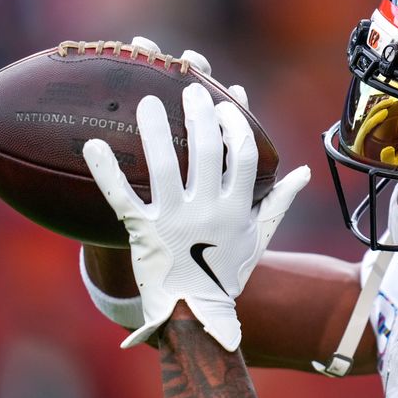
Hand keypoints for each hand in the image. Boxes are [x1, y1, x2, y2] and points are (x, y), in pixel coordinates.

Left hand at [83, 82, 308, 351]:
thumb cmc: (228, 270)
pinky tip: (93, 144)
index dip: (236, 124)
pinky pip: (121, 197)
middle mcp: (208, 210)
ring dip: (157, 130)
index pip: (244, 155)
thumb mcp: (259, 235)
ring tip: (148, 100)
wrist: (194, 311)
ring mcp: (174, 220)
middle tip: (190, 87)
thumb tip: (304, 172)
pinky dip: (106, 171)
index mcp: (237, 207)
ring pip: (165, 166)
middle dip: (200, 114)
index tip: (225, 102)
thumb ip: (280, 200)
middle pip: (208, 151)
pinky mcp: (143, 231)